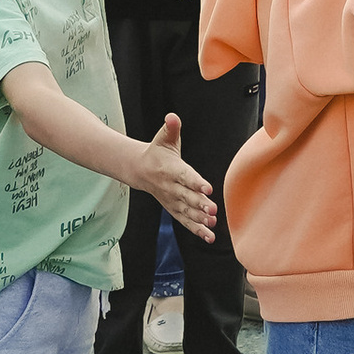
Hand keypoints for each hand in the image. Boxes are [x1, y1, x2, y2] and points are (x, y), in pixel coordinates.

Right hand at [137, 113, 217, 239]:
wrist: (139, 170)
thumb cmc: (157, 152)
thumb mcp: (163, 138)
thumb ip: (170, 128)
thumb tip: (172, 117)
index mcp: (170, 169)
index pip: (185, 176)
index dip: (196, 182)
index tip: (208, 188)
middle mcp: (170, 187)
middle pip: (186, 197)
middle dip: (199, 204)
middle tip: (213, 210)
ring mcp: (171, 200)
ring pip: (186, 212)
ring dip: (199, 220)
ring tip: (212, 225)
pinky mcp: (174, 209)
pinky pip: (185, 221)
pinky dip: (196, 229)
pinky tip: (209, 236)